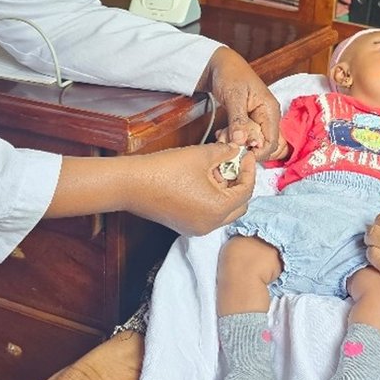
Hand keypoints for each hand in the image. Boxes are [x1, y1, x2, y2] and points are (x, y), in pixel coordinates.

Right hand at [126, 142, 255, 235]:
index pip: (246, 191)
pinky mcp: (184, 225)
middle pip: (239, 205)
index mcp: (218, 210)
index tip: (245, 155)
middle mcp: (210, 225)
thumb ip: (225, 153)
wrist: (131, 184)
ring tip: (215, 169)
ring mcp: (196, 228)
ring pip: (223, 211)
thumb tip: (236, 151)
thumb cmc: (165, 169)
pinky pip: (208, 214)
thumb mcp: (202, 155)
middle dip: (239, 183)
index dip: (249, 170)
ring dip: (225, 191)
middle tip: (232, 163)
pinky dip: (212, 199)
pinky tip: (202, 180)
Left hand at [199, 47, 279, 158]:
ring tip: (221, 135)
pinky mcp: (248, 120)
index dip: (257, 152)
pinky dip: (232, 137)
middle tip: (226, 142)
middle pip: (261, 144)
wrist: (220, 64)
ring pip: (250, 141)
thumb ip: (238, 120)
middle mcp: (267, 116)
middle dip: (243, 147)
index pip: (271, 142)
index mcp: (270, 110)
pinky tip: (222, 132)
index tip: (239, 154)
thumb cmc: (231, 74)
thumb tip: (241, 141)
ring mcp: (257, 118)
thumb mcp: (234, 96)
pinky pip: (243, 135)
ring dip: (236, 142)